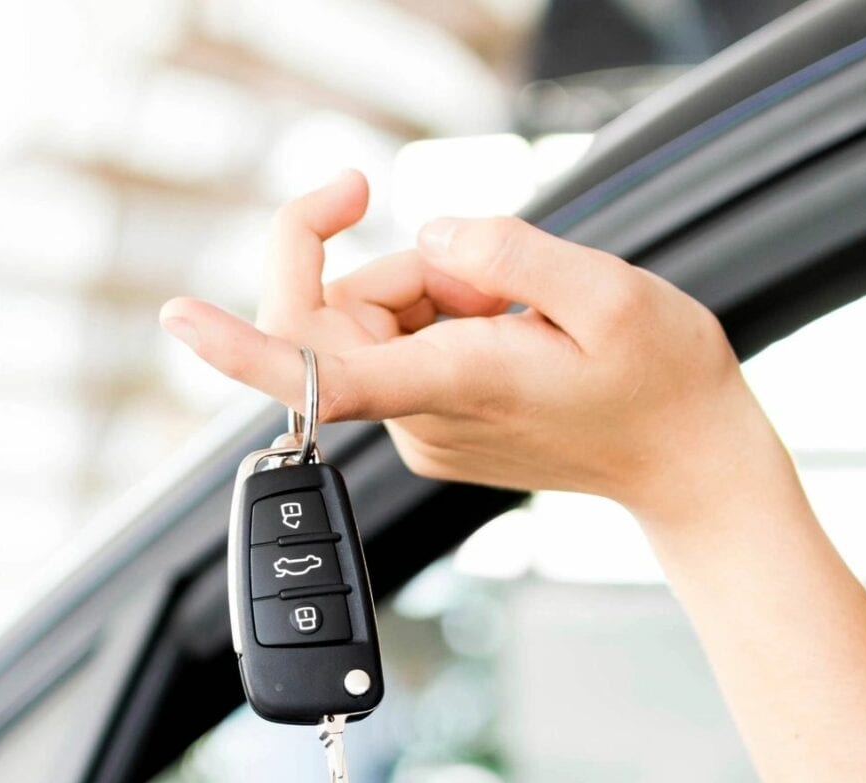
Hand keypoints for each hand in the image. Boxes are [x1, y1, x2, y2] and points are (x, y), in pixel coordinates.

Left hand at [159, 172, 791, 529]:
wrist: (687, 464)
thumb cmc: (662, 382)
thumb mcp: (612, 292)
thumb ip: (511, 255)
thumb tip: (434, 236)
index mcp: (455, 384)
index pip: (321, 370)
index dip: (241, 345)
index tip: (178, 318)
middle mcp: (420, 416)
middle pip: (340, 315)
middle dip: (401, 267)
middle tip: (492, 271)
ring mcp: (420, 427)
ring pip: (372, 324)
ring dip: (435, 291)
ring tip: (522, 313)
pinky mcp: (429, 426)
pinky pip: (400, 347)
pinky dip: (445, 318)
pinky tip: (512, 335)